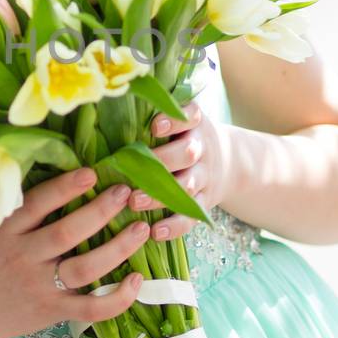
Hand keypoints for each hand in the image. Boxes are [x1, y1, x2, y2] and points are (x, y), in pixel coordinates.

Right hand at [0, 165, 151, 337]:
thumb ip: (22, 208)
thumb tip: (69, 170)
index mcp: (5, 230)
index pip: (36, 204)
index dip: (65, 188)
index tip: (92, 173)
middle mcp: (21, 257)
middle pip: (66, 233)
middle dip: (100, 212)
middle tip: (125, 193)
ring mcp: (38, 287)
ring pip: (84, 268)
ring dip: (118, 249)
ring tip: (141, 229)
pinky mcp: (52, 312)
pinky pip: (90, 308)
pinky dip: (117, 298)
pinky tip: (137, 280)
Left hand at [126, 99, 229, 242]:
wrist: (230, 163)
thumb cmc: (185, 137)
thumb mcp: (182, 120)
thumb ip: (153, 113)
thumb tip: (106, 105)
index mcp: (195, 125)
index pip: (190, 116)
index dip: (174, 120)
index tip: (154, 126)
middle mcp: (202, 149)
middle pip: (187, 153)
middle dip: (161, 161)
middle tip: (131, 169)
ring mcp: (205, 178)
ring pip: (187, 187)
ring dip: (160, 195)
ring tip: (134, 202)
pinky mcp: (205, 204)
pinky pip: (192, 217)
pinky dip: (174, 226)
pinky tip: (155, 232)